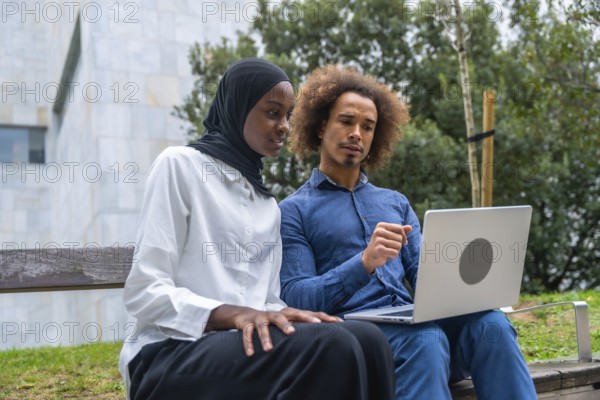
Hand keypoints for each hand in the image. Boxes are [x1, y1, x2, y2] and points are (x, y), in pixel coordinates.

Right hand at [207, 305, 341, 356]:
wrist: (245, 315)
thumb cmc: (273, 321)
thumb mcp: (288, 322)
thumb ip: (303, 325)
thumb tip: (324, 332)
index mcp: (289, 313)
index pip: (307, 314)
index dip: (321, 318)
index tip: (335, 322)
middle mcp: (276, 314)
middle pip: (286, 316)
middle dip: (291, 324)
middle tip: (296, 332)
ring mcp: (261, 318)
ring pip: (264, 327)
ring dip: (266, 337)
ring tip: (269, 349)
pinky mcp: (248, 324)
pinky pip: (248, 334)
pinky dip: (248, 343)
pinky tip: (251, 353)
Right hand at [361, 222, 411, 273]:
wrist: (370, 256)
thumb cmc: (382, 244)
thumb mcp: (391, 235)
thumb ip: (401, 231)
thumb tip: (410, 227)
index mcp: (381, 225)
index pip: (400, 228)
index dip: (403, 236)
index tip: (401, 241)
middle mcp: (378, 231)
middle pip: (400, 238)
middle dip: (398, 244)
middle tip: (390, 247)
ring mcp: (378, 240)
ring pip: (398, 246)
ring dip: (396, 250)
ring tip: (388, 250)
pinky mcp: (379, 250)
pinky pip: (395, 253)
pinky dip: (393, 256)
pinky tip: (386, 255)